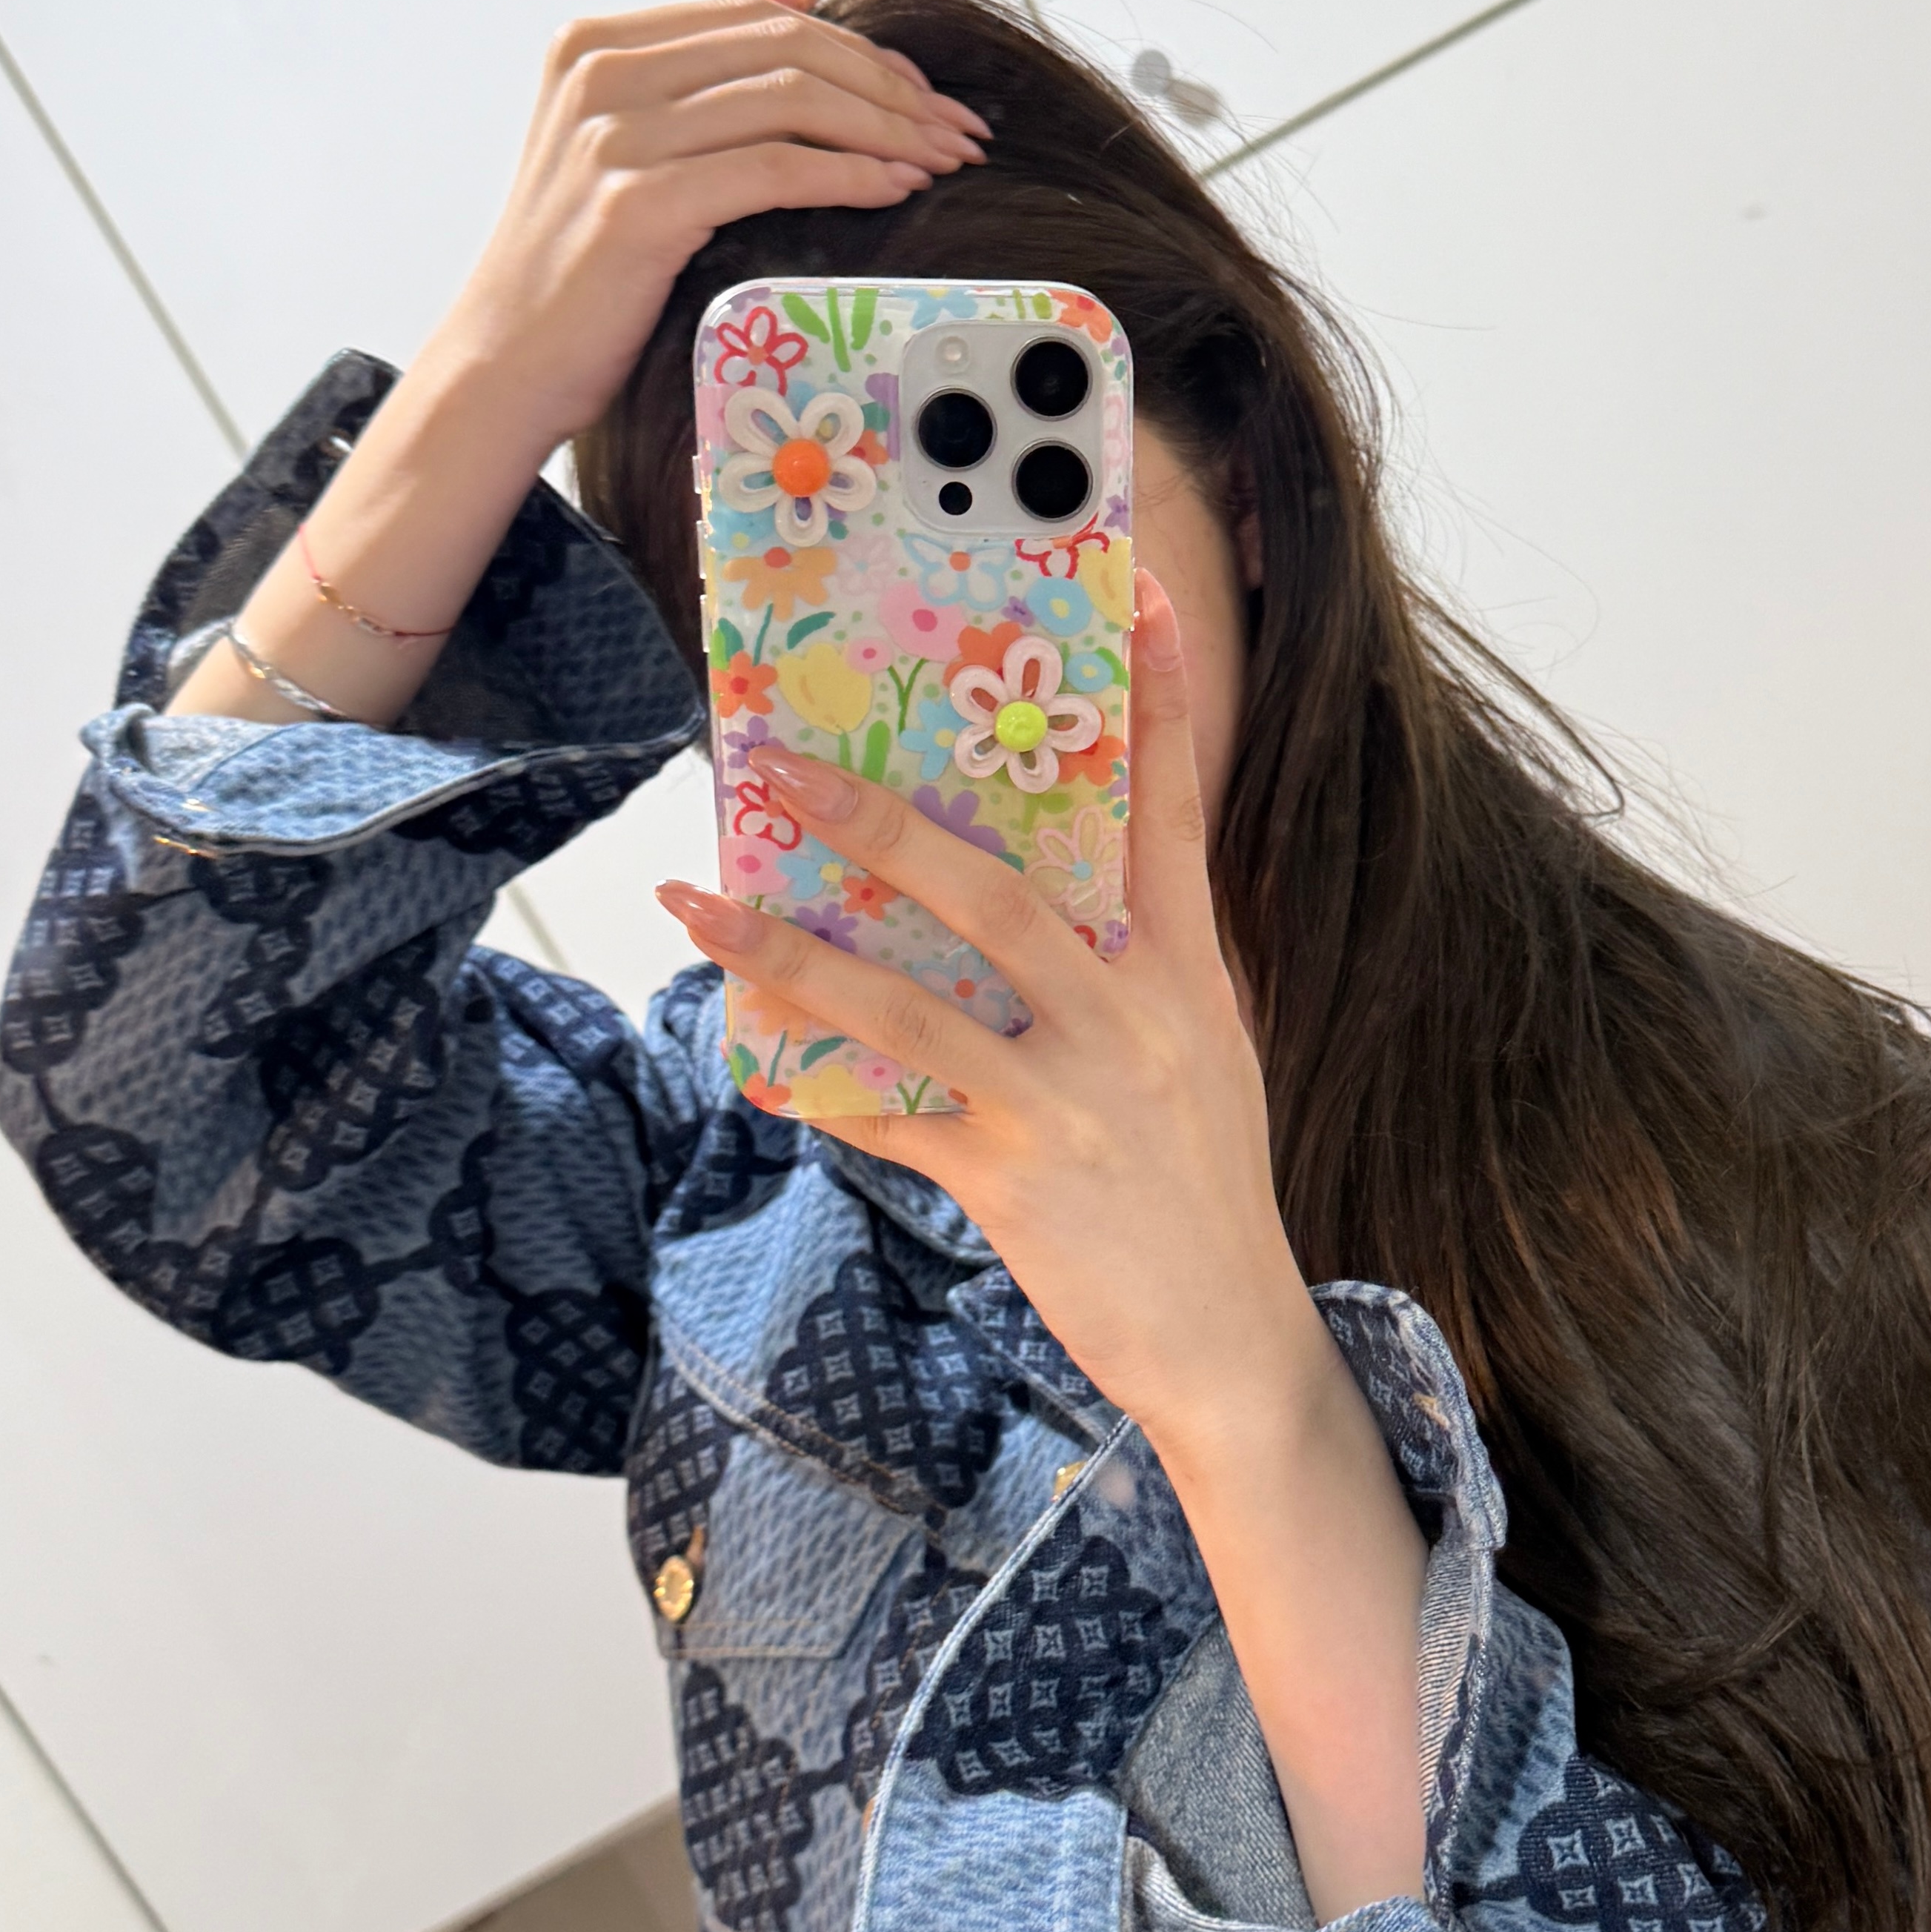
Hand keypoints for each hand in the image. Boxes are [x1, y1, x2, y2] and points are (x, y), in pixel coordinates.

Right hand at [408, 0, 988, 469]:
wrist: (507, 361)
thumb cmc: (582, 265)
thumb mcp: (636, 141)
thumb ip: (711, 63)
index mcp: (597, 43)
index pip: (762, 18)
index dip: (861, 51)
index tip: (925, 95)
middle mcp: (600, 72)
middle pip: (787, 48)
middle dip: (891, 87)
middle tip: (957, 130)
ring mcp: (615, 135)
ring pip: (791, 100)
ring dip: (888, 130)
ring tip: (943, 161)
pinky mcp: (639, 203)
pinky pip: (776, 170)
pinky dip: (851, 175)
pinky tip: (897, 189)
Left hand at [657, 577, 1305, 1461]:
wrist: (1232, 1340)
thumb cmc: (1202, 1185)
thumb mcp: (1202, 1053)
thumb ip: (1135, 967)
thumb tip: (1046, 893)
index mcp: (1186, 973)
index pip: (1175, 811)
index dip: (1158, 700)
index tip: (1134, 590)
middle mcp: (1131, 1020)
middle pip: (995, 890)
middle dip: (879, 819)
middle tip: (780, 763)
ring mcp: (1071, 1102)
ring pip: (910, 1002)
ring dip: (790, 949)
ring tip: (698, 903)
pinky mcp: (1017, 1181)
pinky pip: (891, 1119)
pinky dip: (816, 1085)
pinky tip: (750, 1056)